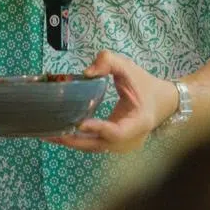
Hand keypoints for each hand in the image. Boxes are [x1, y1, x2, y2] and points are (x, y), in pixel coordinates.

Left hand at [47, 50, 179, 153]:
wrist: (162, 101)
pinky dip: (76, 140)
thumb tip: (86, 73)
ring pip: (94, 148)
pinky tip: (58, 133)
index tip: (79, 124)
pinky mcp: (114, 144)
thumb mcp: (128, 67)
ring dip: (71, 142)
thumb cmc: (144, 83)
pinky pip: (94, 145)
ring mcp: (123, 145)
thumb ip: (108, 62)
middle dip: (74, 140)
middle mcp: (130, 139)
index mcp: (139, 122)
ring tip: (47, 134)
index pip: (117, 131)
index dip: (99, 129)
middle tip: (50, 132)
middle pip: (99, 145)